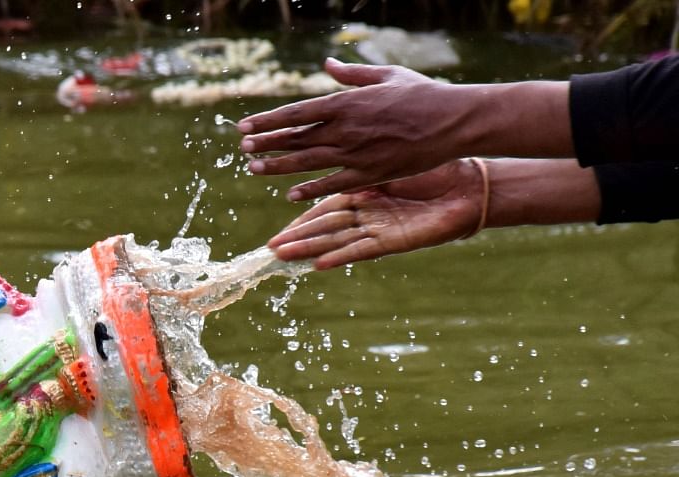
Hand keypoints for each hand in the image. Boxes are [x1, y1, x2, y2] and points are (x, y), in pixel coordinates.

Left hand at [238, 59, 470, 200]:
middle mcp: (345, 129)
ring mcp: (355, 153)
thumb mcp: (385, 76)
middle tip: (242, 147)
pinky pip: (333, 183)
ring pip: (307, 161)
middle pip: (295, 138)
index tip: (245, 125)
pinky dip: (311, 188)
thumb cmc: (422, 94)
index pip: (296, 113)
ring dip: (278, 165)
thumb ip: (352, 74)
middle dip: (266, 142)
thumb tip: (328, 64)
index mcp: (346, 102)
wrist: (453, 120)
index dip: (267, 120)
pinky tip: (291, 193)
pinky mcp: (370, 174)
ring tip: (254, 167)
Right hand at [267, 159, 485, 269]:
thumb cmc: (439, 167)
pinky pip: (363, 250)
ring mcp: (379, 229)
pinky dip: (341, 257)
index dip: (300, 209)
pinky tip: (319, 265)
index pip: (324, 201)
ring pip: (336, 240)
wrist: (472, 185)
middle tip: (268, 243)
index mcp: (365, 192)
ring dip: (308, 249)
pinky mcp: (395, 240)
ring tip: (281, 256)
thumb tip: (344, 127)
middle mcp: (368, 214)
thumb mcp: (396, 153)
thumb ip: (367, 145)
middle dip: (295, 234)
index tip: (281, 220)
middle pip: (324, 226)